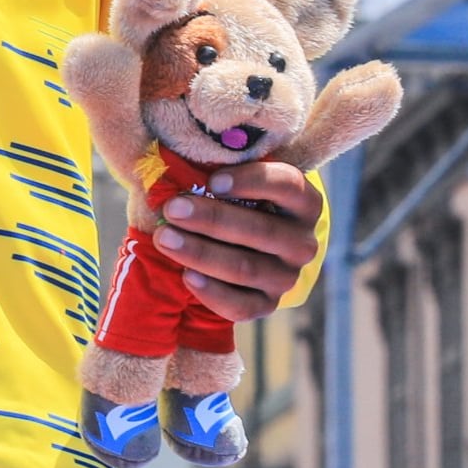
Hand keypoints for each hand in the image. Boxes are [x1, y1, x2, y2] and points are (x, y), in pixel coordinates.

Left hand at [153, 160, 323, 320]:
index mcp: (303, 202)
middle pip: (262, 230)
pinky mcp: (267, 304)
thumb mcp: (229, 181)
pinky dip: (213, 292)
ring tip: (164, 238)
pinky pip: (242, 305)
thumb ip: (214, 170)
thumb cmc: (229, 201)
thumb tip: (173, 162)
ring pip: (247, 268)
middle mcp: (303, 242)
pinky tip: (186, 275)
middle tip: (172, 209)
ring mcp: (287, 277)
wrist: (238, 247)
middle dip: (212, 218)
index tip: (213, 181)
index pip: (288, 185)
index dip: (253, 181)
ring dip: (201, 253)